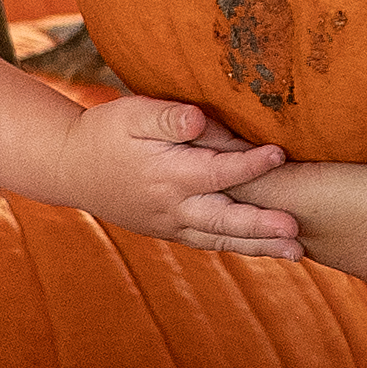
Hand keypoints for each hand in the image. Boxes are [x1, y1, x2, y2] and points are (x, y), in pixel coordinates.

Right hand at [52, 95, 304, 257]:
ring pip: (221, 238)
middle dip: (263, 226)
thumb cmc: (104, 133)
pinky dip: (237, 246)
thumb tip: (199, 118)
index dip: (250, 164)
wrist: (69, 168)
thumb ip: (167, 117)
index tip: (280, 153)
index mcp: (167, 175)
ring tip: (297, 252)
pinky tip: (265, 249)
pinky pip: (208, 242)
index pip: (217, 171)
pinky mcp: (168, 230)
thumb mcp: (131, 114)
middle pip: (225, 219)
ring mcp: (170, 224)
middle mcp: (172, 206)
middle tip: (295, 230)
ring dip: (259, 246)